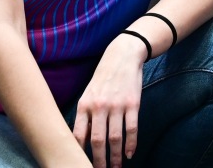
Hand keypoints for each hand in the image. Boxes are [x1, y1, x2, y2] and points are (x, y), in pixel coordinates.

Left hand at [73, 32, 146, 167]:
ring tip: (116, 167)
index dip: (79, 152)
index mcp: (85, 105)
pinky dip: (131, 144)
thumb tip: (82, 140)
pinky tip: (130, 154)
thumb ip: (85, 115)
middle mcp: (99, 106)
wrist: (123, 55)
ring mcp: (117, 105)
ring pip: (115, 138)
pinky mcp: (133, 104)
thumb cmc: (103, 77)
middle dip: (98, 160)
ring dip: (116, 157)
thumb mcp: (89, 93)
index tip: (79, 163)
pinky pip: (131, 129)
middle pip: (98, 141)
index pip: (79, 134)